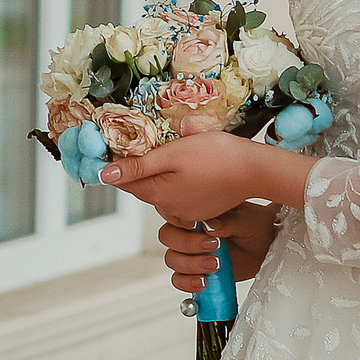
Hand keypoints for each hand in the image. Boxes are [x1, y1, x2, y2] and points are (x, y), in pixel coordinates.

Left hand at [99, 131, 311, 223]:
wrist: (254, 170)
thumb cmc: (214, 156)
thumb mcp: (171, 155)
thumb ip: (137, 167)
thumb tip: (105, 176)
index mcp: (158, 194)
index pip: (127, 182)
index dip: (119, 166)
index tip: (118, 150)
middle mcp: (169, 209)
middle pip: (145, 188)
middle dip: (142, 170)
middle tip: (148, 146)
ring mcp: (188, 212)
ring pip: (164, 192)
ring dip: (162, 177)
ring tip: (172, 156)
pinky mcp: (204, 210)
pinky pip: (182, 197)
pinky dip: (181, 184)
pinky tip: (191, 169)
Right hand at [161, 203, 279, 292]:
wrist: (266, 247)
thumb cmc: (255, 226)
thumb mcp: (245, 220)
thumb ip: (228, 222)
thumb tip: (210, 226)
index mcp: (196, 213)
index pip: (174, 215)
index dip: (180, 222)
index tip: (196, 226)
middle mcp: (188, 232)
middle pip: (168, 237)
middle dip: (188, 244)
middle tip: (213, 246)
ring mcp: (190, 253)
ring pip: (172, 259)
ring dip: (191, 265)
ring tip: (216, 265)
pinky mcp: (195, 272)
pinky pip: (179, 280)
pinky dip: (187, 283)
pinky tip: (204, 282)